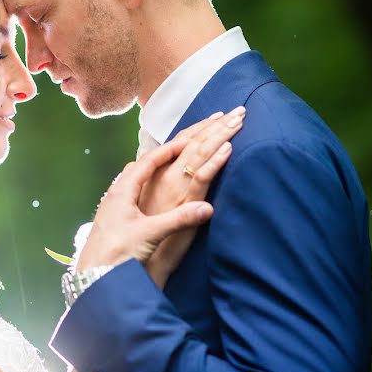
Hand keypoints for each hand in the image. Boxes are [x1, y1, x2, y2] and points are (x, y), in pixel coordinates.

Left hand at [74, 140, 215, 272]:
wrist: (93, 277)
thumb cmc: (117, 253)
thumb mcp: (151, 234)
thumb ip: (179, 220)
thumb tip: (207, 208)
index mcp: (122, 191)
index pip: (147, 162)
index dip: (166, 151)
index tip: (184, 142)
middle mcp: (114, 194)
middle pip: (137, 168)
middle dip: (158, 158)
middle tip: (177, 153)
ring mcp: (111, 207)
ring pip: (131, 181)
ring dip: (148, 173)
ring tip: (164, 171)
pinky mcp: (111, 220)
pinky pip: (129, 195)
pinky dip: (142, 189)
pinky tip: (148, 198)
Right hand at [142, 106, 244, 287]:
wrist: (134, 261)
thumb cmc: (141, 240)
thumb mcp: (148, 210)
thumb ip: (153, 189)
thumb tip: (153, 172)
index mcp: (156, 175)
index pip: (180, 144)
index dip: (199, 129)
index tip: (217, 116)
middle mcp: (165, 176)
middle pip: (193, 143)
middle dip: (215, 124)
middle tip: (237, 110)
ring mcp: (175, 188)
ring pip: (199, 153)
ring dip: (220, 134)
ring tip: (238, 120)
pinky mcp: (184, 203)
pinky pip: (202, 176)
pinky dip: (215, 160)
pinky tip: (228, 147)